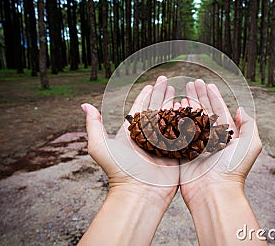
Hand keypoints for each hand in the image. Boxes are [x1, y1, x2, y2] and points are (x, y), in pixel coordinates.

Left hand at [81, 75, 178, 206]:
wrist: (139, 192)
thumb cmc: (119, 170)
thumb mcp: (100, 146)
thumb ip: (94, 125)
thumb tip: (85, 105)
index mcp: (133, 133)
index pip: (141, 108)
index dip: (146, 96)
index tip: (151, 85)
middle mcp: (148, 136)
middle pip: (157, 110)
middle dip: (162, 95)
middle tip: (168, 81)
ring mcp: (163, 144)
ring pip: (171, 118)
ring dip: (175, 104)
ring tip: (181, 92)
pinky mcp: (176, 152)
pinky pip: (182, 132)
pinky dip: (186, 120)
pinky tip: (189, 109)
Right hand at [179, 79, 261, 207]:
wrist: (214, 192)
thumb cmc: (233, 169)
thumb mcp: (251, 145)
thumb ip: (249, 125)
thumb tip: (241, 109)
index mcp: (226, 135)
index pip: (219, 110)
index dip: (212, 96)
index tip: (206, 84)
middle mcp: (211, 138)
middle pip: (203, 111)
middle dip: (198, 96)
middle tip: (191, 82)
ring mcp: (196, 144)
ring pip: (190, 119)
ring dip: (186, 105)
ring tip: (182, 92)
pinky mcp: (183, 152)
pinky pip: (178, 132)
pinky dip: (175, 119)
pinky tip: (173, 108)